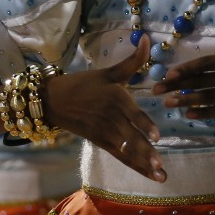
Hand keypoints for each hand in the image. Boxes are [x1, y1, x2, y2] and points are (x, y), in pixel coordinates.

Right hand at [43, 39, 165, 182]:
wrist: (54, 100)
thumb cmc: (84, 83)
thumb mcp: (108, 71)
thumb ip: (132, 61)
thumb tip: (145, 37)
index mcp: (115, 97)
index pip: (132, 113)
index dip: (144, 125)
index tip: (157, 136)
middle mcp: (111, 117)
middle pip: (131, 137)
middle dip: (147, 153)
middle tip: (161, 166)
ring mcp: (105, 132)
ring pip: (127, 150)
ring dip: (143, 164)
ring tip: (160, 176)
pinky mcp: (100, 142)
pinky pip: (120, 155)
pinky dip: (134, 165)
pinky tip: (148, 173)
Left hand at [153, 0, 214, 118]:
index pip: (208, 63)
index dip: (186, 69)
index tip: (168, 74)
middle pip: (202, 82)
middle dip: (178, 87)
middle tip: (155, 91)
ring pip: (209, 99)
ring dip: (187, 102)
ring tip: (168, 105)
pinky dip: (206, 113)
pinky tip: (191, 116)